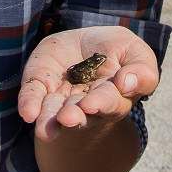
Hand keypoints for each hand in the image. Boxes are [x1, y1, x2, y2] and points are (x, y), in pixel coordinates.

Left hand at [17, 26, 158, 141]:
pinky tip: (28, 113)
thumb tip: (126, 83)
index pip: (108, 102)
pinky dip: (29, 104)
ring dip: (50, 120)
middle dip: (74, 116)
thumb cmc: (119, 52)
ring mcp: (61, 97)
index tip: (92, 103)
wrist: (88, 41)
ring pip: (54, 112)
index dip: (100, 103)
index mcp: (113, 97)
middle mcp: (85, 103)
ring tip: (45, 129)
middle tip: (68, 118)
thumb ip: (142, 72)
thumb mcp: (137, 54)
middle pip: (80, 114)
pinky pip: (33, 96)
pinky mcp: (40, 84)